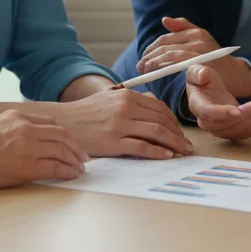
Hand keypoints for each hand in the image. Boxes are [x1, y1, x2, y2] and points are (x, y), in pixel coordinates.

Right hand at [0, 110, 89, 188]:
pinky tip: (72, 175)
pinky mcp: (27, 166)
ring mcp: (28, 147)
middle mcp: (26, 128)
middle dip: (75, 147)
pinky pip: (56, 167)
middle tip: (83, 157)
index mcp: (18, 116)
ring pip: (62, 151)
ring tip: (79, 168)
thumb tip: (28, 139)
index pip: (51, 123)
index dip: (65, 134)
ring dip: (74, 160)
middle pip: (61, 135)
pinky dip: (68, 171)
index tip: (71, 143)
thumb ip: (13, 128)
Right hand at [56, 88, 193, 158]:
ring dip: (174, 143)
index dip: (173, 121)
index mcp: (126, 95)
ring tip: (183, 152)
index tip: (179, 132)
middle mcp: (125, 107)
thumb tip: (153, 104)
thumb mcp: (109, 98)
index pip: (159, 108)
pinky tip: (166, 156)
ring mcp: (120, 125)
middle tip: (187, 145)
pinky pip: (142, 147)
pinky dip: (157, 152)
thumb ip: (130, 100)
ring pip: (156, 133)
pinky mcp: (113, 142)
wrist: (63, 123)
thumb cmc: (86, 113)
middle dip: (178, 134)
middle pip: (161, 120)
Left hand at [138, 16, 223, 72]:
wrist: (237, 74)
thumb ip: (184, 28)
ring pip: (168, 53)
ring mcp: (198, 50)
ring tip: (144, 70)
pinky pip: (175, 62)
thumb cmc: (217, 59)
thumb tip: (164, 20)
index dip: (151, 48)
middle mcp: (196, 37)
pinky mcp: (199, 62)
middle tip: (140, 66)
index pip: (166, 38)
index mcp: (195, 31)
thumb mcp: (203, 39)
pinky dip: (161, 66)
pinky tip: (154, 71)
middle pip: (164, 45)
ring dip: (152, 62)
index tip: (143, 58)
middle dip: (149, 56)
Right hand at [185, 65, 250, 140]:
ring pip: (234, 131)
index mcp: (197, 104)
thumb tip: (203, 75)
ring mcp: (217, 128)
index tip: (237, 110)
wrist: (209, 89)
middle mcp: (205, 120)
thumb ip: (198, 72)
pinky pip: (242, 134)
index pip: (207, 112)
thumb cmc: (203, 80)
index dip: (221, 113)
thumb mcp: (198, 70)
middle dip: (244, 116)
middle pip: (223, 124)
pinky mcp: (229, 131)